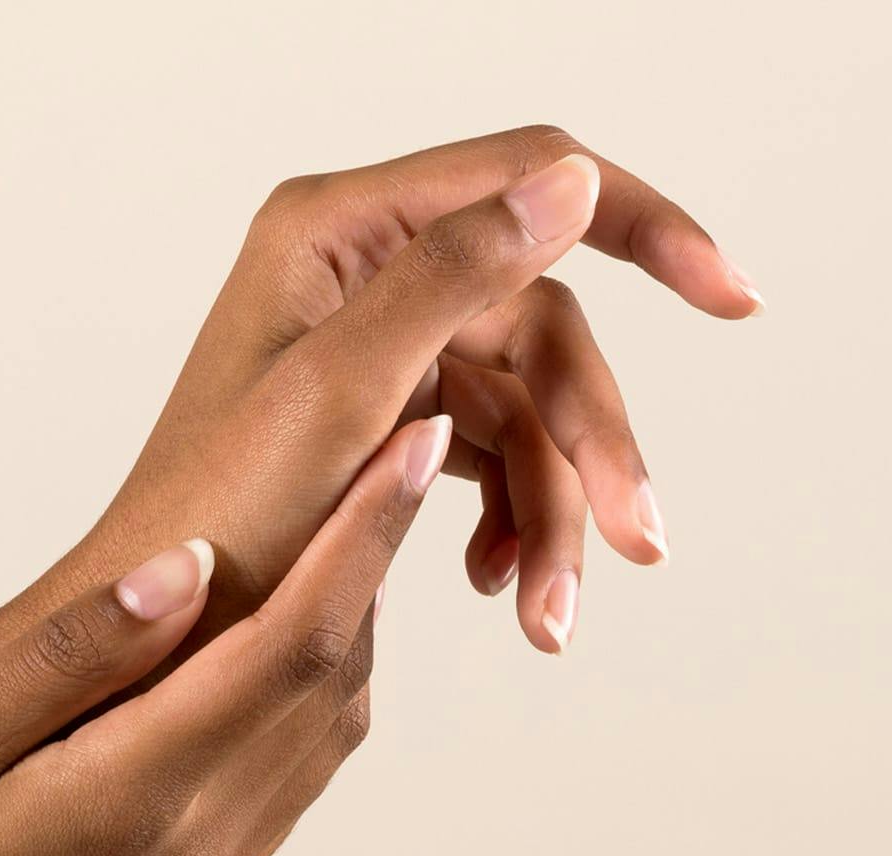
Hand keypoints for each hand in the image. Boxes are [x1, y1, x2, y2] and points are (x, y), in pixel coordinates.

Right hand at [0, 416, 449, 855]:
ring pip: (317, 743)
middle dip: (364, 568)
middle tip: (376, 461)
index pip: (293, 641)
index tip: (414, 441)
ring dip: (340, 638)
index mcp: (131, 797)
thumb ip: (66, 656)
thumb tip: (190, 566)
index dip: (361, 535)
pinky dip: (299, 710)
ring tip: (335, 541)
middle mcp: (194, 854)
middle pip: (327, 687)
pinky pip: (281, 796)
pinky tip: (264, 661)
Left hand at [77, 125, 761, 652]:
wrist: (158, 639)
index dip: (643, 226)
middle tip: (637, 545)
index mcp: (337, 233)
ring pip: (519, 406)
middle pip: (538, 326)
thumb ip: (450, 277)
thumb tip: (571, 185)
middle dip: (591, 441)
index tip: (734, 297)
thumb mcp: (336, 397)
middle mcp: (359, 278)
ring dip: (553, 507)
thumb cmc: (214, 526)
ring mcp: (374, 354)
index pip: (526, 182)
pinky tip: (498, 583)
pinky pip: (485, 453)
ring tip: (550, 615)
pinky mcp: (382, 424)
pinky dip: (508, 517)